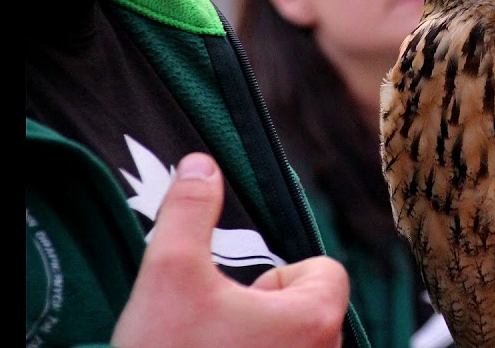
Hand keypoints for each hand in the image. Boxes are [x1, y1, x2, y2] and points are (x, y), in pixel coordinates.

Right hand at [111, 153, 348, 347]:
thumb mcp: (168, 272)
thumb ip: (188, 211)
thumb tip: (201, 165)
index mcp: (314, 319)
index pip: (326, 272)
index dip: (283, 275)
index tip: (245, 294)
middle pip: (313, 309)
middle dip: (270, 310)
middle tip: (224, 327)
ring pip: (298, 344)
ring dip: (265, 341)